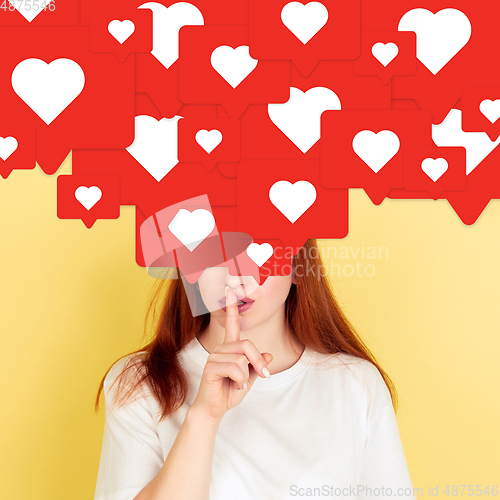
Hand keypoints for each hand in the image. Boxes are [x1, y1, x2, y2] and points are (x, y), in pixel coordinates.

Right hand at [190, 287, 272, 424]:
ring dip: (247, 376)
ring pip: (242, 359)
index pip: (231, 324)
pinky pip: (236, 368)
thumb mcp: (250, 378)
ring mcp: (214, 356)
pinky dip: (241, 380)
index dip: (232, 307)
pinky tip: (234, 386)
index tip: (229, 290)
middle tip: (263, 375)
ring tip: (239, 383)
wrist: (215, 409)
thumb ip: (258, 365)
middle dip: (258, 362)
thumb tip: (270, 354)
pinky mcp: (210, 367)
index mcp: (230, 347)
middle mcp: (220, 348)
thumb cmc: (230, 391)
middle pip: (247, 344)